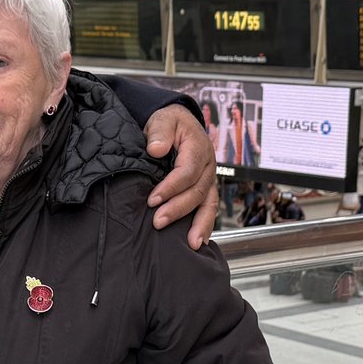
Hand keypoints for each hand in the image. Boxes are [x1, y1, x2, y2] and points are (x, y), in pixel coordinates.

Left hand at [143, 104, 217, 248]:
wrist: (177, 123)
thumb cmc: (169, 123)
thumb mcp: (163, 119)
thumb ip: (160, 132)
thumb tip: (157, 149)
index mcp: (198, 147)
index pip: (188, 171)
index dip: (171, 187)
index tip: (153, 199)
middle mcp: (208, 165)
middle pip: (197, 191)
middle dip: (178, 209)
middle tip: (158, 221)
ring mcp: (209, 179)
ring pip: (208, 204)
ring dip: (199, 224)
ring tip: (191, 244)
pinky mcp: (205, 189)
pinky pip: (208, 208)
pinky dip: (205, 225)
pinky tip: (199, 241)